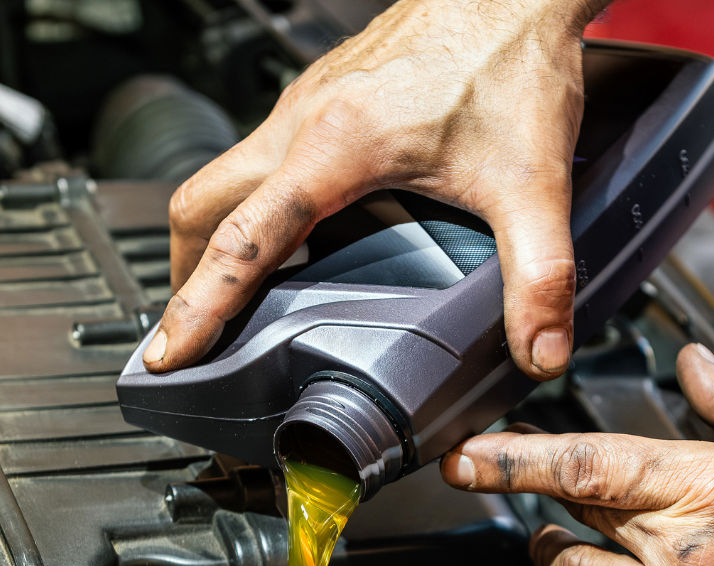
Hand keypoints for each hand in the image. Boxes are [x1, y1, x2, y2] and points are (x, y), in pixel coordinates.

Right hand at [143, 0, 600, 378]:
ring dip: (212, 238)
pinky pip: (260, 159)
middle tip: (187, 337)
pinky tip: (289, 239)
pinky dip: (249, 207)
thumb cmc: (511, 61)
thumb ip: (541, 277)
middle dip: (185, 277)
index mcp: (334, 147)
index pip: (241, 242)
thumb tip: (542, 353)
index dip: (201, 307)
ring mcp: (307, 104)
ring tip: (226, 300)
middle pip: (201, 205)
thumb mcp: (534, 186)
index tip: (170, 355)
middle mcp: (303, 120)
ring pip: (225, 177)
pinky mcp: (324, 97)